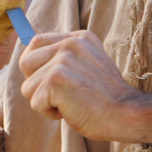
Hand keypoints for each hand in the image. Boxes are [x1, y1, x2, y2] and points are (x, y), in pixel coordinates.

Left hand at [18, 30, 140, 140]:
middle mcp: (70, 43)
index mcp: (79, 37)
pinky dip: (50, 113)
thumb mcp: (88, 65)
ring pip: (28, 86)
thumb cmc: (107, 98)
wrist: (126, 114)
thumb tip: (28, 58)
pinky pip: (35, 102)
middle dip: (36, 85)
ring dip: (45, 102)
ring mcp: (63, 60)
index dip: (35, 65)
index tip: (49, 81)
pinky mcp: (56, 79)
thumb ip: (65, 58)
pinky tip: (71, 111)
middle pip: (25, 63)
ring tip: (70, 104)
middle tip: (59, 96)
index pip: (36, 42)